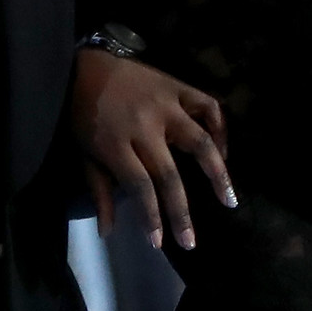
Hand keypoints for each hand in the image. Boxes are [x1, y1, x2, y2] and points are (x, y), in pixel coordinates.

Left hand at [71, 48, 234, 250]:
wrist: (85, 66)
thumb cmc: (83, 116)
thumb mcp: (83, 154)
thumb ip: (99, 192)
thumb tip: (108, 233)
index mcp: (115, 144)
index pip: (140, 188)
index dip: (152, 218)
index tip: (160, 244)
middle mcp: (144, 127)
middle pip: (169, 175)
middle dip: (182, 212)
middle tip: (192, 241)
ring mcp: (165, 105)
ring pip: (199, 141)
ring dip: (217, 173)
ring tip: (228, 198)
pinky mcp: (178, 87)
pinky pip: (208, 106)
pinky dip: (220, 128)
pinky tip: (224, 150)